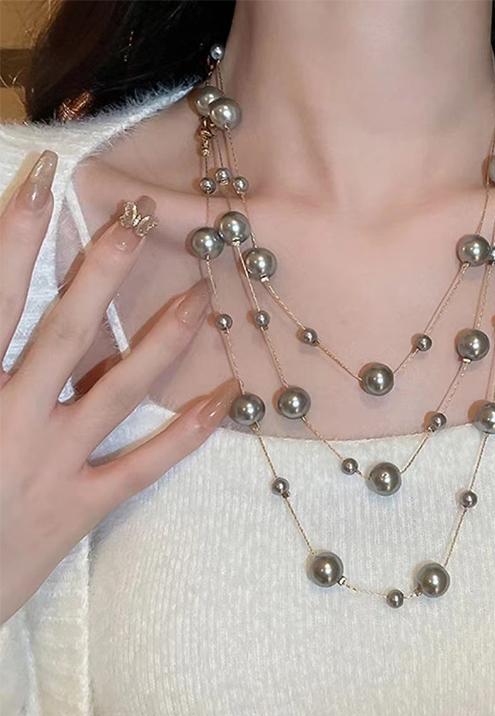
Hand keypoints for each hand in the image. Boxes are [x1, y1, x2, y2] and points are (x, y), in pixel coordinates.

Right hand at [0, 150, 236, 623]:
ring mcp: (51, 465)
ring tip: (201, 295)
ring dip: (161, 339)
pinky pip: (143, 466)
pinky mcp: (79, 508)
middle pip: (64, 331)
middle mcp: (10, 420)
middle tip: (142, 217)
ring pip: (117, 389)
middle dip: (101, 269)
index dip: (16, 236)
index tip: (45, 180)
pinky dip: (186, 432)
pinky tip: (225, 398)